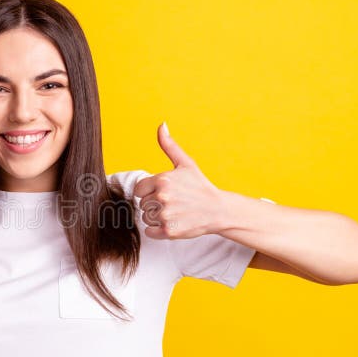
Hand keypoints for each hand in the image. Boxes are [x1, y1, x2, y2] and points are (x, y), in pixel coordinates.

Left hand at [133, 122, 225, 239]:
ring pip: (146, 217)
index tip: (164, 192)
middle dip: (155, 204)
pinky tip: (173, 222)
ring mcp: (165, 215)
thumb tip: (161, 125)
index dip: (149, 191)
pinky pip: (149, 231)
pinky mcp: (168, 231)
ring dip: (157, 217)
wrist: (218, 210)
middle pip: (143, 204)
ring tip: (175, 212)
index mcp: (163, 180)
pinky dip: (158, 230)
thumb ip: (169, 145)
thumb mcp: (185, 164)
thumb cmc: (200, 186)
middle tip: (174, 203)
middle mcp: (162, 197)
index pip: (139, 189)